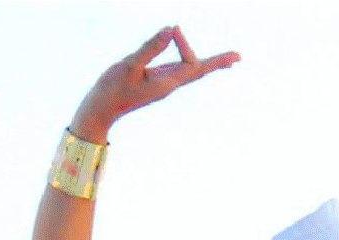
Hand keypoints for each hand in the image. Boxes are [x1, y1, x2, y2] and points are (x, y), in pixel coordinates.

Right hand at [71, 26, 237, 140]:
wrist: (99, 111)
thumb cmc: (112, 89)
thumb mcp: (130, 65)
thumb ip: (151, 48)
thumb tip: (170, 29)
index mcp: (167, 84)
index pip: (189, 62)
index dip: (184, 43)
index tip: (171, 30)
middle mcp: (169, 85)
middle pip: (200, 71)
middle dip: (219, 63)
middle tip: (239, 57)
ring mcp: (162, 84)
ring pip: (191, 72)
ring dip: (210, 64)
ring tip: (229, 61)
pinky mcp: (155, 82)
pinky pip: (179, 71)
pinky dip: (190, 63)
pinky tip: (194, 64)